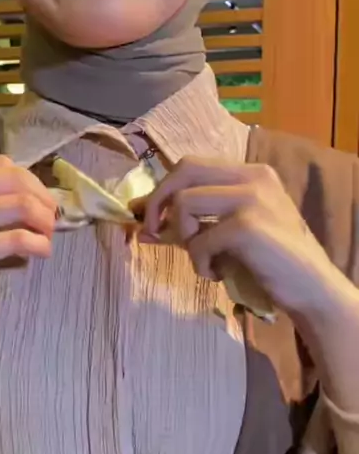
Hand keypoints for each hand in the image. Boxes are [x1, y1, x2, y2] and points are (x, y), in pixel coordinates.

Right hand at [0, 155, 56, 320]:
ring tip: (47, 235)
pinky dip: (38, 244)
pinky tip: (42, 251)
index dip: (30, 180)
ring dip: (44, 221)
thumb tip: (16, 197)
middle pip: (16, 182)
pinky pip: (16, 239)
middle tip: (50, 219)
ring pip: (20, 206)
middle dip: (43, 199)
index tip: (40, 198)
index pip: (1, 164)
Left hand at [134, 157, 345, 323]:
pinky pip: (199, 242)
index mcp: (250, 172)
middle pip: (184, 170)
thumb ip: (192, 225)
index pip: (192, 165)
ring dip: (185, 239)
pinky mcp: (247, 226)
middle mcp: (252, 176)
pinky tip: (220, 274)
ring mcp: (251, 198)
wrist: (310, 288)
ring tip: (206, 261)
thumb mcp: (229, 236)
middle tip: (156, 234)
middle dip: (159, 203)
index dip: (163, 190)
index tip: (149, 219)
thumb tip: (142, 226)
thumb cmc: (270, 263)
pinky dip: (201, 264)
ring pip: (185, 203)